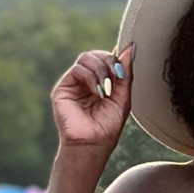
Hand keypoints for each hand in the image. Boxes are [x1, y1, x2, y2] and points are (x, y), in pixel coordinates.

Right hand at [50, 44, 134, 163]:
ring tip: (107, 89)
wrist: (92, 145)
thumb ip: (126, 74)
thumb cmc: (107, 127)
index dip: (116, 59)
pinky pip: (77, 69)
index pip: (106, 58)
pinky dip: (91, 77)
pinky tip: (98, 93)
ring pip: (86, 58)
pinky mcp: (63, 88)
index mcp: (100, 82)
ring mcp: (74, 83)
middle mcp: (86, 80)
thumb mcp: (122, 98)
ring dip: (101, 70)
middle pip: (96, 54)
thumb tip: (130, 47)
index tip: (123, 71)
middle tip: (117, 77)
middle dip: (109, 62)